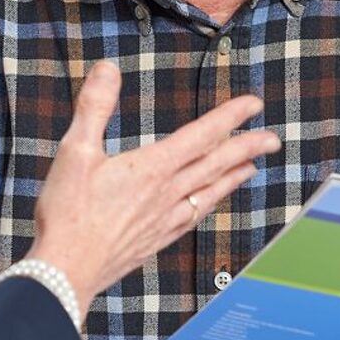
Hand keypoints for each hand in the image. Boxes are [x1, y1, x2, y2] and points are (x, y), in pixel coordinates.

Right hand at [29, 61, 276, 305]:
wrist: (65, 271)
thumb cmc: (68, 213)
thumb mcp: (74, 151)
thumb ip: (94, 107)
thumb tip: (108, 69)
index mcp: (152, 169)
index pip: (201, 136)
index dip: (230, 117)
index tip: (253, 105)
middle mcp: (167, 194)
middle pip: (216, 165)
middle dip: (247, 147)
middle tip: (273, 138)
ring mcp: (164, 220)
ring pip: (210, 193)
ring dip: (234, 176)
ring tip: (252, 166)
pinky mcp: (156, 240)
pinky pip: (195, 217)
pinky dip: (211, 203)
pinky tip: (211, 203)